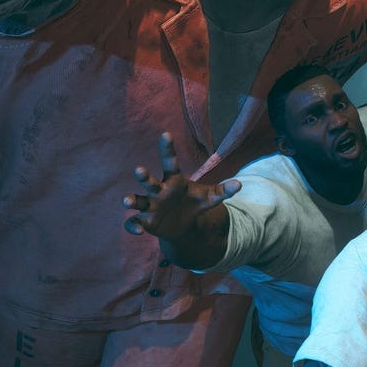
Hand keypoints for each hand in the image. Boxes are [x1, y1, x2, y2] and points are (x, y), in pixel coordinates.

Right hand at [122, 132, 240, 236]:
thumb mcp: (209, 198)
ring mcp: (150, 205)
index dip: (168, 149)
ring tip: (127, 201)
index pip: (170, 162)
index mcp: (173, 180)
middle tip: (139, 170)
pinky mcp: (146, 221)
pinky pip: (134, 222)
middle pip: (149, 181)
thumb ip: (222, 191)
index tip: (166, 134)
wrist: (183, 224)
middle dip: (143, 176)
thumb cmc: (194, 204)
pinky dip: (133, 226)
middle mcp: (158, 190)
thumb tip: (239, 185)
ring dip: (131, 200)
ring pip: (137, 200)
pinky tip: (138, 232)